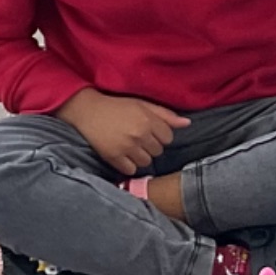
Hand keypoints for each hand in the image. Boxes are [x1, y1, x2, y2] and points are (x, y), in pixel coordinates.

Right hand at [62, 88, 186, 176]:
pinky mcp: (113, 157)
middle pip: (158, 151)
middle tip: (138, 138)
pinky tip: (123, 155)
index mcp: (147, 120)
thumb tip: (188, 124)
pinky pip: (131, 169)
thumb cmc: (117, 106)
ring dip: (141, 156)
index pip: (168, 138)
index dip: (160, 135)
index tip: (149, 131)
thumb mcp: (142, 104)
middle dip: (151, 146)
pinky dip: (129, 165)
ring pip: (146, 162)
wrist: (88, 111)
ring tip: (131, 147)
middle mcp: (139, 134)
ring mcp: (126, 147)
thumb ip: (166, 115)